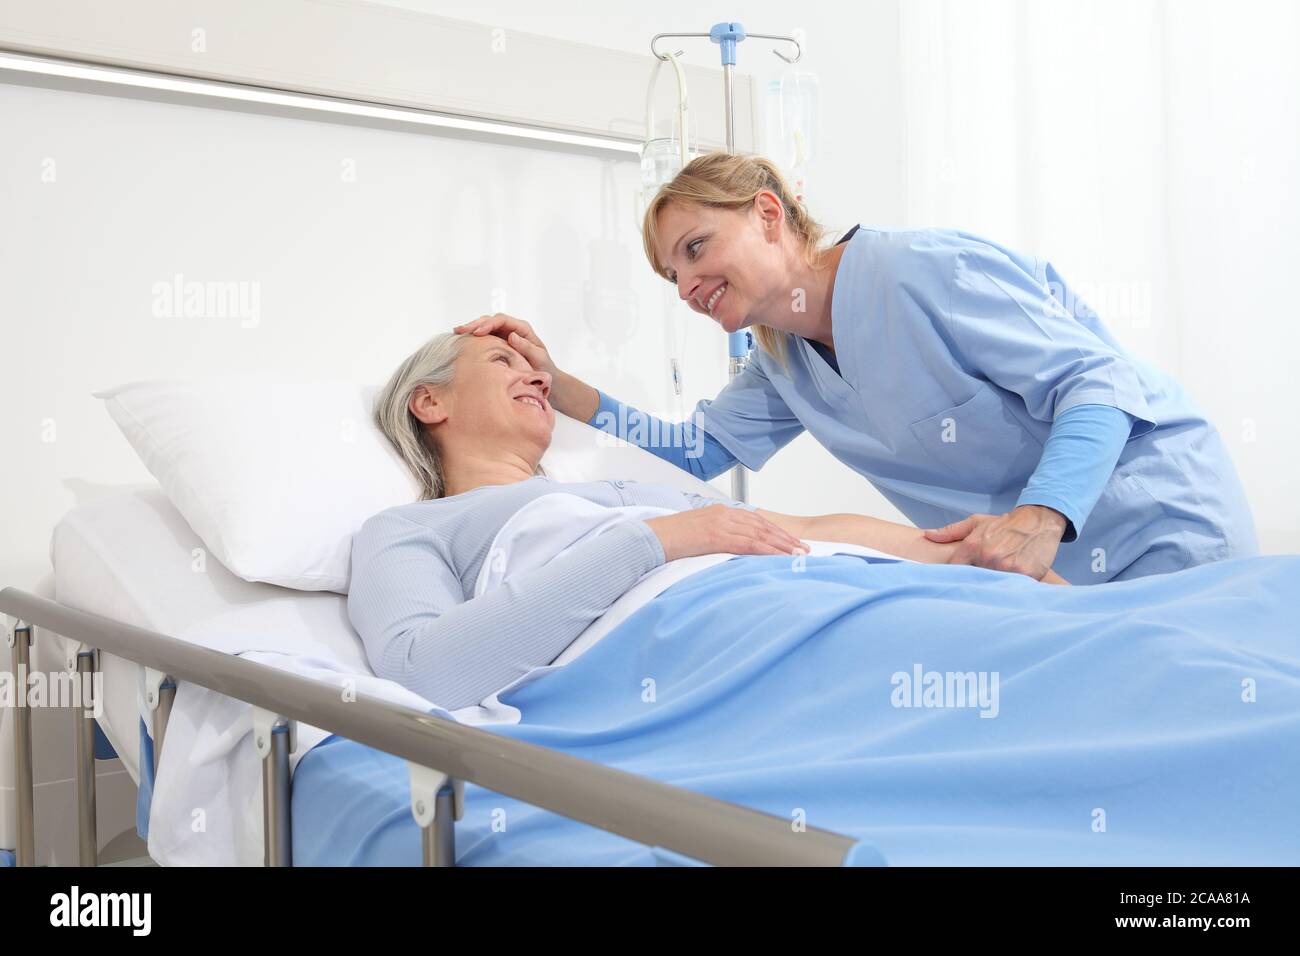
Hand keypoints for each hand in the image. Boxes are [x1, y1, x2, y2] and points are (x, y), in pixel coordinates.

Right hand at [453, 313, 559, 379]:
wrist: (546, 377)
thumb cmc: (544, 367)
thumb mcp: (538, 358)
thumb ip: (526, 347)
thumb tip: (512, 336)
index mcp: (522, 329)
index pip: (502, 320)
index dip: (488, 324)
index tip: (477, 332)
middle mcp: (512, 329)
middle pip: (491, 321)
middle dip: (475, 324)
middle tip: (460, 330)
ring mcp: (505, 335)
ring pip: (486, 327)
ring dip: (471, 329)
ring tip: (457, 332)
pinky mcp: (499, 344)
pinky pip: (485, 337)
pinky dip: (474, 338)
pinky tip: (463, 340)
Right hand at [644, 505, 809, 562]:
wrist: (651, 537)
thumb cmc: (670, 539)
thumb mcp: (697, 534)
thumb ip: (716, 537)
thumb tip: (730, 549)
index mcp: (720, 511)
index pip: (756, 520)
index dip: (776, 531)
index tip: (791, 541)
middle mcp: (724, 514)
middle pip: (763, 525)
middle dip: (785, 538)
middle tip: (804, 548)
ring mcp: (721, 523)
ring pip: (760, 534)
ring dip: (781, 545)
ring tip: (798, 555)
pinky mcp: (717, 536)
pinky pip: (748, 543)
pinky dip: (767, 550)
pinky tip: (779, 557)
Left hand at [923, 505, 1066, 581]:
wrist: (1038, 521)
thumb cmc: (1005, 524)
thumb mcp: (976, 522)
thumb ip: (951, 531)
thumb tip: (928, 535)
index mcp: (972, 546)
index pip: (954, 571)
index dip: (955, 577)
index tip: (957, 582)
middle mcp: (987, 556)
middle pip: (972, 582)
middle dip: (973, 585)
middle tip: (976, 588)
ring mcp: (1006, 566)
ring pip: (992, 587)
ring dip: (992, 589)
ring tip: (993, 589)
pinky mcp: (1025, 574)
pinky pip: (1012, 588)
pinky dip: (1011, 590)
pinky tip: (1010, 588)